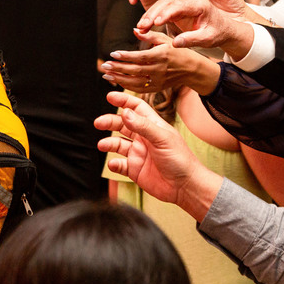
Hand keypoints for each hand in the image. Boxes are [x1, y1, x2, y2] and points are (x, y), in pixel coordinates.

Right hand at [95, 91, 221, 219]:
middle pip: (122, 124)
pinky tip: (114, 163)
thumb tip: (126, 113)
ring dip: (109, 143)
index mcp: (153, 126)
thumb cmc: (180, 159)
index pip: (136, 108)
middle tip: (99, 122)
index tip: (110, 97)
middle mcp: (144, 138)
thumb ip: (143, 126)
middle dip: (109, 122)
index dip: (123, 101)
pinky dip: (113, 164)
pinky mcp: (135, 169)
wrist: (185, 186)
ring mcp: (138, 153)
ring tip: (103, 145)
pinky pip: (119, 165)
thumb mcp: (162, 138)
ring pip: (117, 144)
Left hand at [100, 30, 220, 93]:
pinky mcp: (158, 88)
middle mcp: (159, 69)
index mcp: (161, 55)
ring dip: (119, 79)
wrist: (191, 69)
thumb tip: (134, 30)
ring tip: (106, 75)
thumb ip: (149, 35)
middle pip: (135, 70)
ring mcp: (158, 80)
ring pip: (135, 82)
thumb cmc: (177, 51)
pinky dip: (127, 85)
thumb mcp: (165, 39)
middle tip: (104, 66)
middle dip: (118, 68)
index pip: (140, 57)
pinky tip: (117, 81)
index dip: (125, 56)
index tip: (113, 54)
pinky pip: (139, 89)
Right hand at [136, 0, 253, 56]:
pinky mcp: (181, 8)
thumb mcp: (208, 39)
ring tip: (140, 27)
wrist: (227, 30)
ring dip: (151, 14)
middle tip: (142, 25)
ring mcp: (185, 2)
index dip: (165, 13)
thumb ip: (192, 39)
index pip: (179, 5)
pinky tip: (145, 25)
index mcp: (200, 3)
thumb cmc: (220, 33)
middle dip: (153, 13)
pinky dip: (154, 16)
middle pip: (168, 2)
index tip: (154, 22)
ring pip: (164, 4)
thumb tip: (174, 43)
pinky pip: (164, 9)